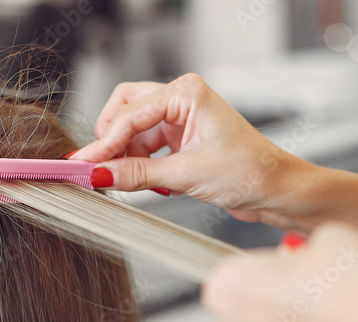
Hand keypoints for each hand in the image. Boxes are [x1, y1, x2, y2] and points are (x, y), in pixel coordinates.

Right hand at [69, 73, 310, 223]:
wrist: (276, 191)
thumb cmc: (250, 172)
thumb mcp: (186, 175)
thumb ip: (138, 174)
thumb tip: (99, 174)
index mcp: (187, 93)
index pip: (130, 115)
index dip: (103, 143)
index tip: (81, 164)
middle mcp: (182, 99)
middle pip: (126, 112)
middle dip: (111, 143)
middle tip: (94, 170)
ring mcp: (182, 118)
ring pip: (134, 132)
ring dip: (125, 157)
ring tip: (121, 182)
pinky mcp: (182, 139)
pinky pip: (146, 147)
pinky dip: (140, 165)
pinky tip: (146, 184)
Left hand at [202, 224, 357, 321]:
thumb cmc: (356, 291)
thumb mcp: (331, 236)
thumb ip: (308, 246)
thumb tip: (313, 256)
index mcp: (225, 290)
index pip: (233, 269)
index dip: (268, 261)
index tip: (293, 258)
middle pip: (250, 305)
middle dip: (279, 292)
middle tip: (318, 278)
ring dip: (300, 319)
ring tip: (340, 302)